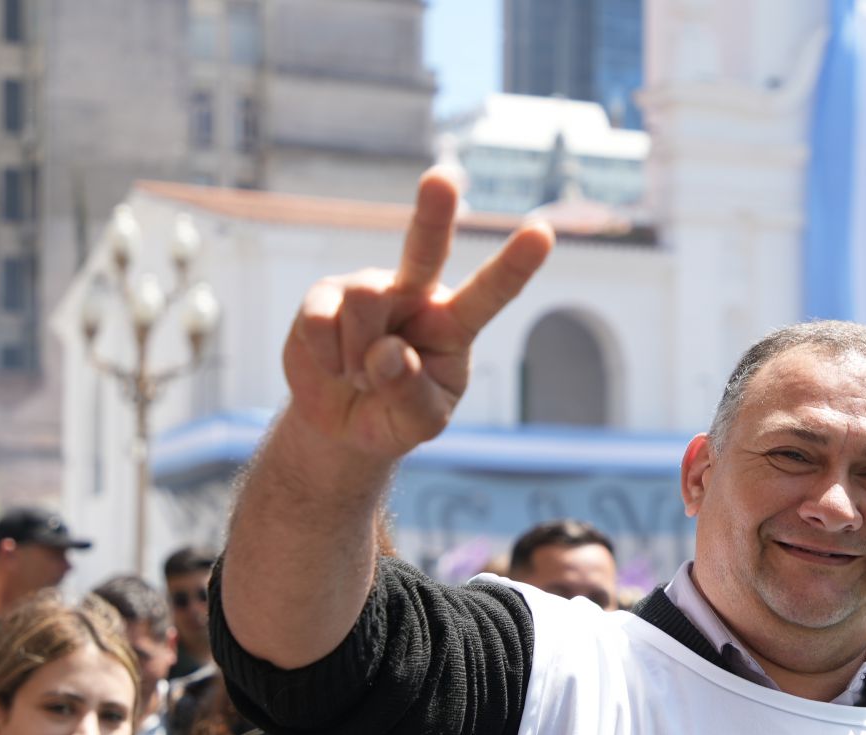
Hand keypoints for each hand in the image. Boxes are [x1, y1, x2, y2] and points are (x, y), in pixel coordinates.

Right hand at [282, 170, 554, 464]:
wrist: (340, 423)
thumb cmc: (394, 416)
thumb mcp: (417, 424)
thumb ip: (411, 395)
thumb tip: (387, 353)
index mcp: (455, 324)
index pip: (490, 293)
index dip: (514, 265)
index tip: (543, 233)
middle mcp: (416, 294)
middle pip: (425, 250)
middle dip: (433, 213)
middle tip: (442, 179)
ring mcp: (369, 289)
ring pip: (365, 299)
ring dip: (359, 356)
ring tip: (360, 376)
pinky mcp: (324, 295)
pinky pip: (323, 320)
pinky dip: (328, 357)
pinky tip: (333, 366)